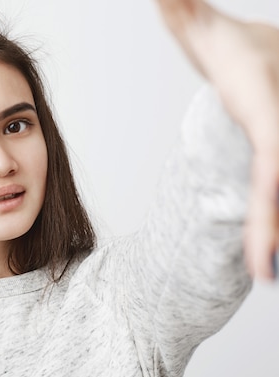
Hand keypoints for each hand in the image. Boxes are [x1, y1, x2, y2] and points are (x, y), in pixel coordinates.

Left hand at [155, 0, 278, 279]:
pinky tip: (265, 256)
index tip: (261, 259)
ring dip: (276, 231)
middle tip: (262, 275)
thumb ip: (183, 10)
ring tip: (263, 272)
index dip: (268, 212)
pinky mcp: (276, 154)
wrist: (271, 63)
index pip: (270, 164)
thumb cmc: (240, 52)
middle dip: (274, 232)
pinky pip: (273, 187)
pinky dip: (270, 219)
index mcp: (266, 110)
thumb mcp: (206, 30)